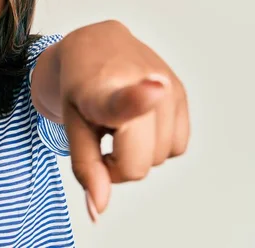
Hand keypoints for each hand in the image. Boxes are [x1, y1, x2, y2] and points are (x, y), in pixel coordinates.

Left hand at [59, 20, 189, 221]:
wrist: (95, 45)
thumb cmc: (78, 86)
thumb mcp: (72, 125)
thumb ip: (85, 167)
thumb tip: (99, 209)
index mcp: (104, 88)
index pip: (123, 100)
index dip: (137, 102)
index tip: (155, 90)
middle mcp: (142, 81)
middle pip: (141, 163)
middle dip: (118, 165)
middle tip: (101, 138)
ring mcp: (167, 86)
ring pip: (161, 158)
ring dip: (139, 153)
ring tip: (119, 124)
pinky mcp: (182, 92)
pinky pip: (177, 146)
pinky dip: (157, 144)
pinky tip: (140, 121)